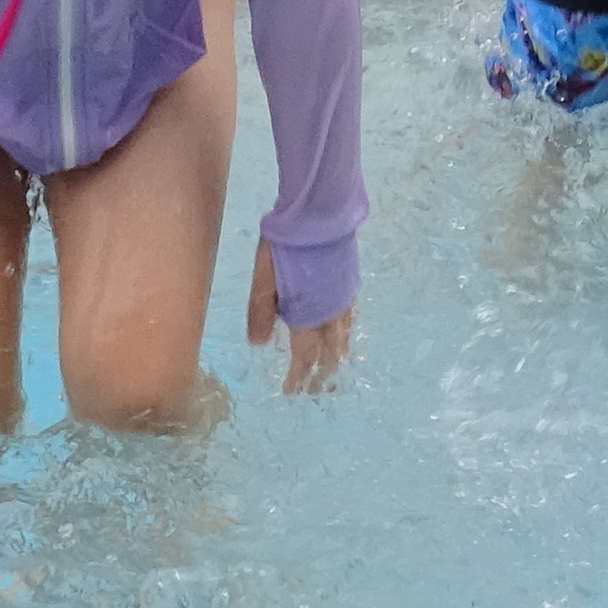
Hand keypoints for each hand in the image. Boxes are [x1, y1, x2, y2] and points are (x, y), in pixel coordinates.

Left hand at [246, 239, 353, 392]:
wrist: (317, 215)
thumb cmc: (284, 246)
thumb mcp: (262, 279)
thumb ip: (261, 312)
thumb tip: (259, 344)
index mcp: (307, 314)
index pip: (303, 355)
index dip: (297, 375)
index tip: (292, 392)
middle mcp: (329, 313)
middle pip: (329, 352)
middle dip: (322, 374)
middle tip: (316, 389)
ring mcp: (342, 298)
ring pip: (343, 337)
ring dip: (337, 357)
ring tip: (333, 369)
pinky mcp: (349, 284)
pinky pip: (349, 319)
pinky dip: (344, 334)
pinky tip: (341, 332)